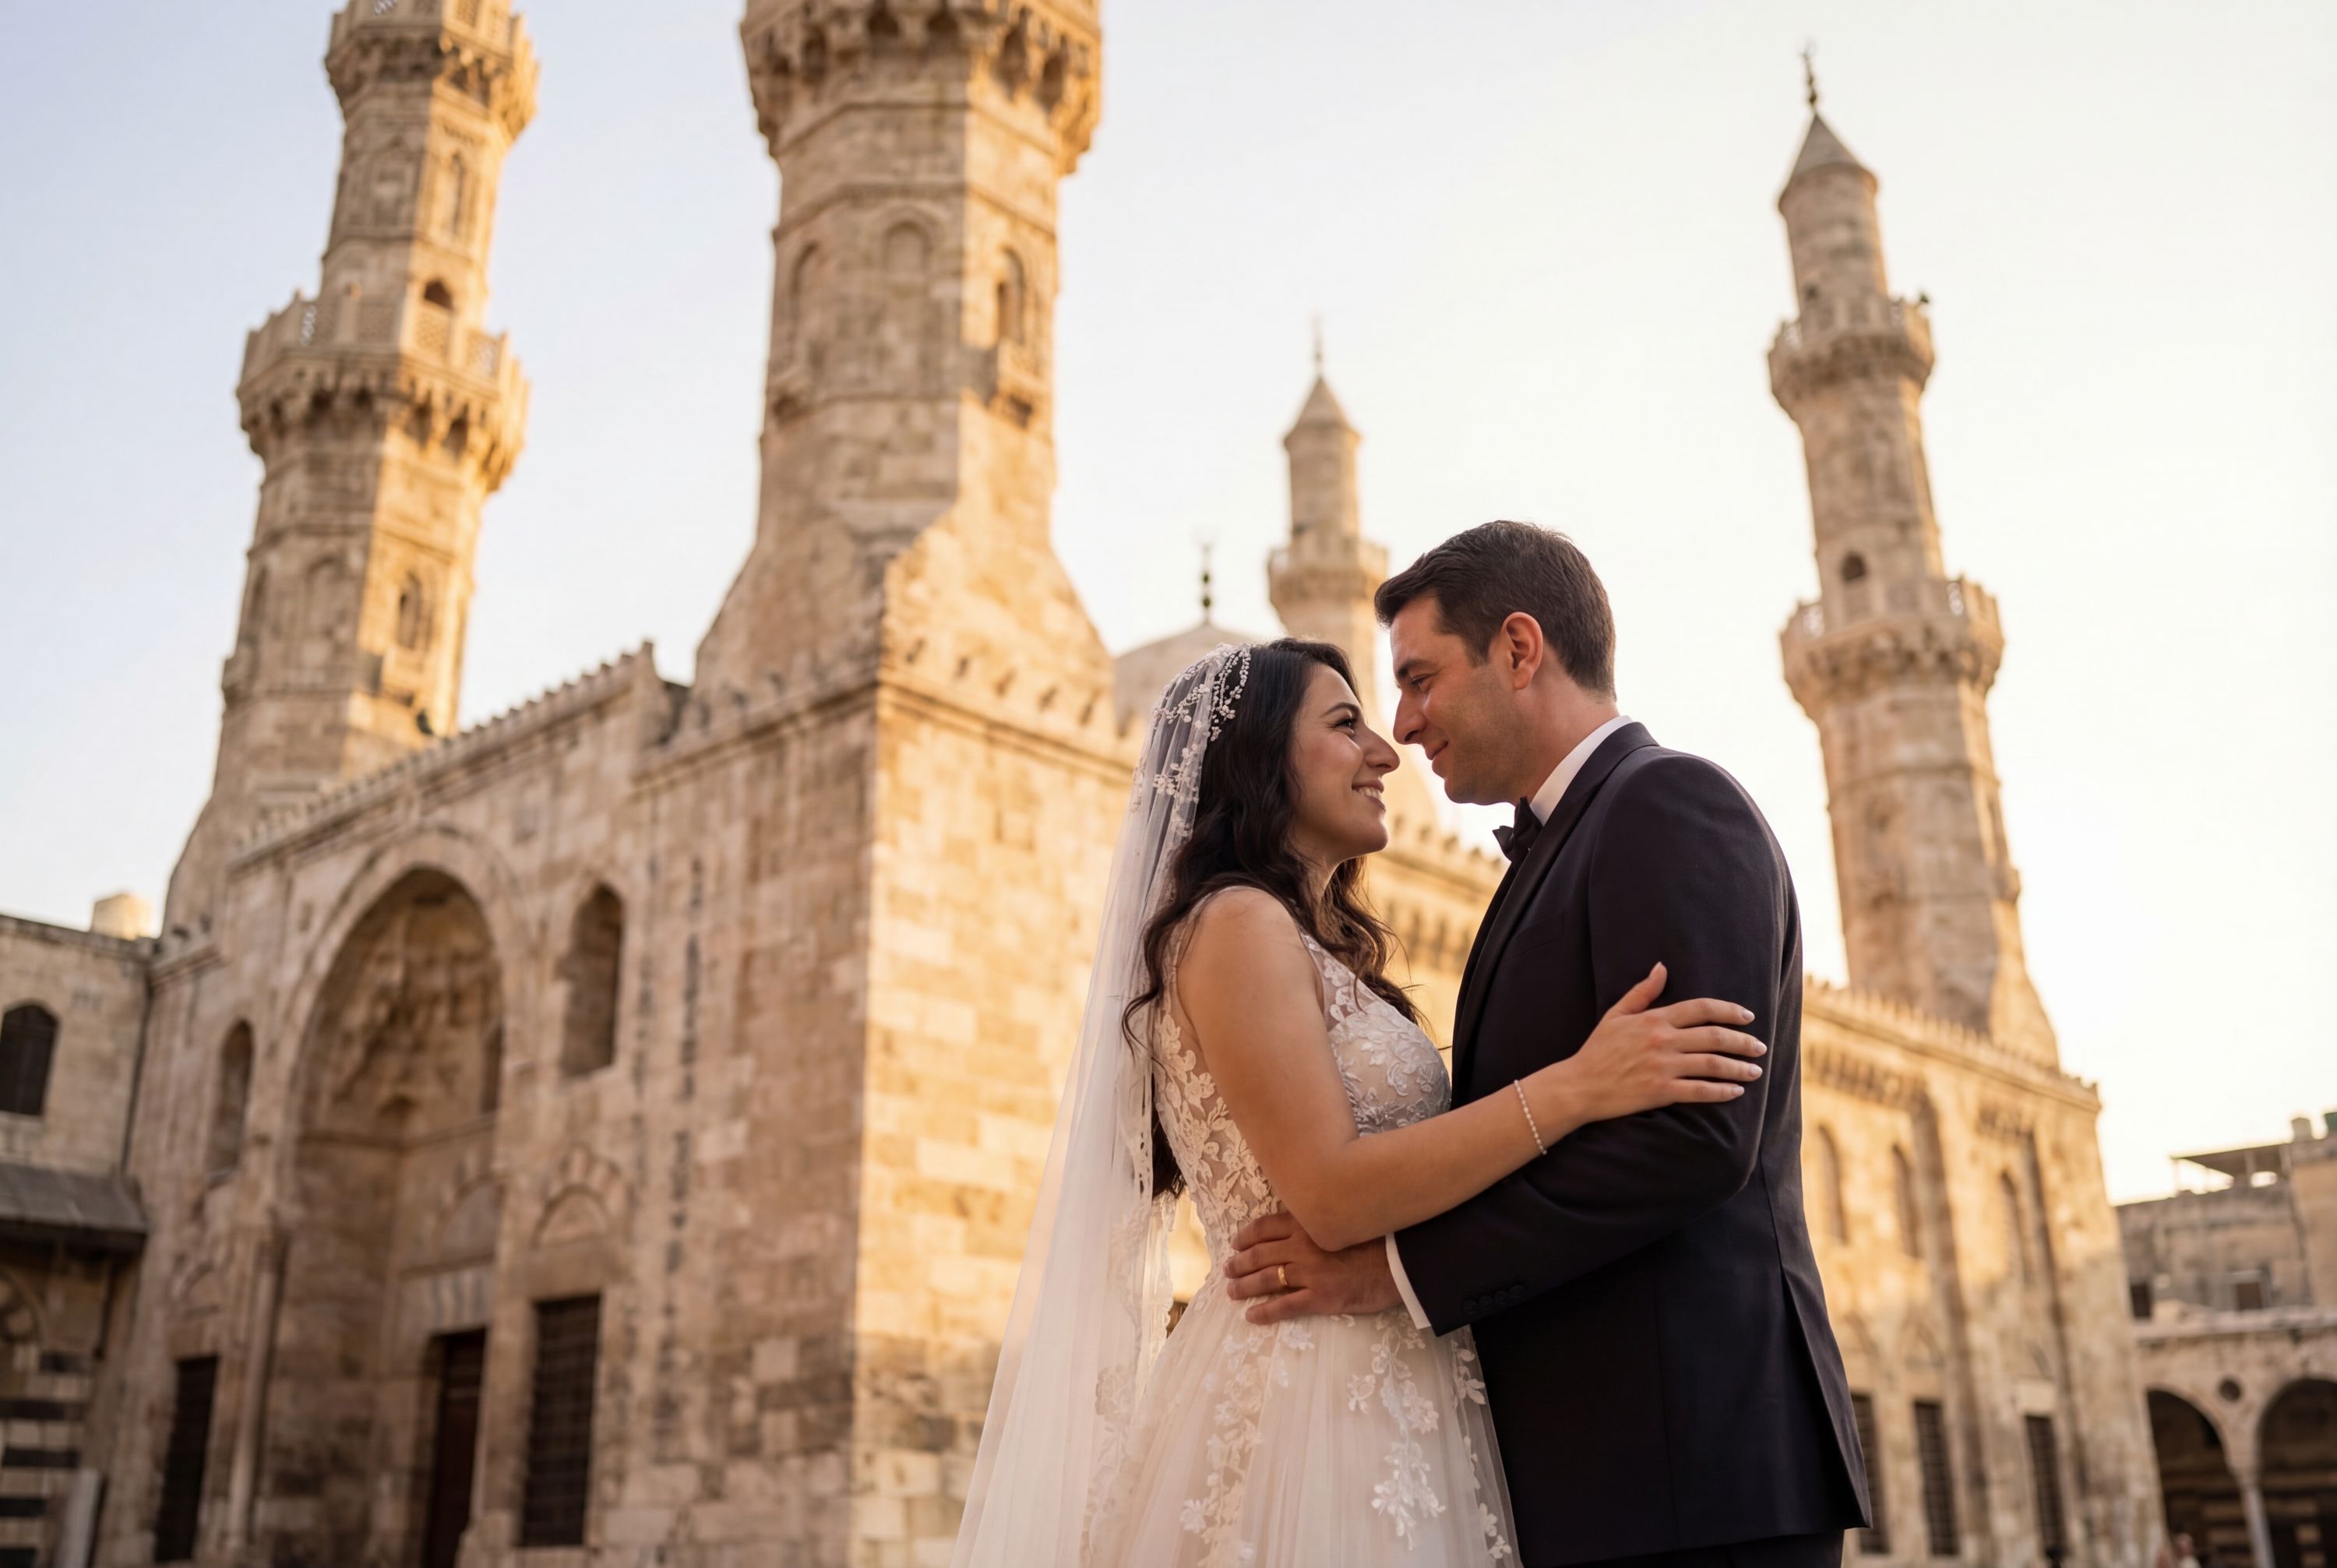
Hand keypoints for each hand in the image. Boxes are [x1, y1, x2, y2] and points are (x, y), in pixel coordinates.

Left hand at [1224, 1210, 1403, 1324]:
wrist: (1399, 1262)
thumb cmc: (1376, 1239)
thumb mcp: (1341, 1220)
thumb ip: (1318, 1222)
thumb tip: (1299, 1226)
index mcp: (1307, 1223)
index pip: (1266, 1227)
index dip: (1247, 1236)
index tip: (1236, 1243)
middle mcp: (1302, 1245)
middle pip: (1260, 1254)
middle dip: (1239, 1263)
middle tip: (1227, 1270)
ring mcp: (1310, 1272)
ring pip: (1266, 1279)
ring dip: (1244, 1286)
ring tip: (1232, 1292)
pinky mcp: (1320, 1297)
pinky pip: (1285, 1306)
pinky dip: (1265, 1312)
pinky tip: (1252, 1316)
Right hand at [1553, 961, 1765, 1126]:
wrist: (1578, 1085)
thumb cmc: (1596, 1050)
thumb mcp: (1616, 1014)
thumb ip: (1642, 992)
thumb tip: (1662, 967)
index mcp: (1654, 1019)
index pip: (1701, 1009)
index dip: (1729, 1011)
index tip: (1747, 1016)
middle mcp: (1662, 1040)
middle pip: (1714, 1037)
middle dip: (1743, 1041)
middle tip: (1760, 1047)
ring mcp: (1662, 1067)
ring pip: (1711, 1064)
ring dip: (1739, 1067)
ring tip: (1756, 1071)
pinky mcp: (1660, 1091)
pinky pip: (1699, 1091)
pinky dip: (1721, 1091)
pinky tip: (1736, 1092)